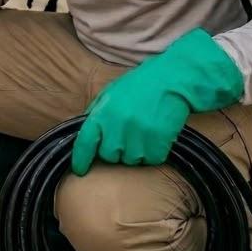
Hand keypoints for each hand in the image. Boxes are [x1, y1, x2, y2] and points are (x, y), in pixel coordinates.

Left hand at [71, 28, 244, 174]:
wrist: (172, 81)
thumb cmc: (140, 85)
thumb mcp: (111, 93)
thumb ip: (97, 113)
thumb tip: (85, 133)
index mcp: (102, 113)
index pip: (84, 143)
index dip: (80, 159)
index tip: (80, 169)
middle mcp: (117, 127)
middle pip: (109, 156)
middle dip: (115, 150)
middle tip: (127, 135)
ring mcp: (138, 136)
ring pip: (131, 161)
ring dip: (136, 152)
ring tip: (143, 132)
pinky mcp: (158, 143)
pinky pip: (151, 160)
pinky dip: (154, 153)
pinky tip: (156, 136)